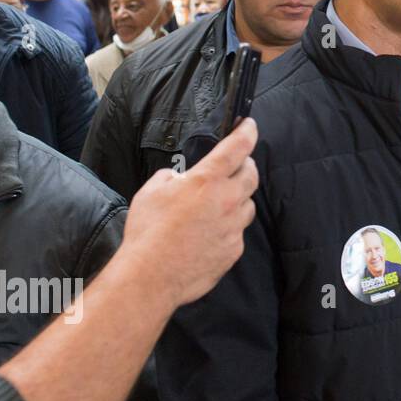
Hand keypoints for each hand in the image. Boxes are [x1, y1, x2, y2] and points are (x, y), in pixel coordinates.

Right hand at [120, 118, 258, 310]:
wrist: (151, 275)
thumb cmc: (148, 231)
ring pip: (247, 205)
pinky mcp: (234, 249)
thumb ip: (171, 177)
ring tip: (217, 205)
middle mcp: (228, 200)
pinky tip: (208, 234)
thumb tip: (179, 179)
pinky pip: (237, 232)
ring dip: (237, 199)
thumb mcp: (152, 191)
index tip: (249, 125)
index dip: (247, 132)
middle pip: (251, 174)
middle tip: (236, 165)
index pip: (237, 147)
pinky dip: (228, 227)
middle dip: (246, 166)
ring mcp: (234, 226)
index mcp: (207, 180)